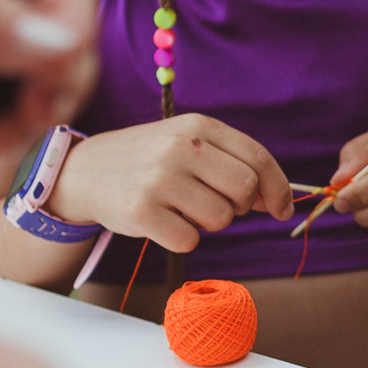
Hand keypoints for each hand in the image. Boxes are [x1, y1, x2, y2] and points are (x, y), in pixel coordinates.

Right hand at [47, 114, 293, 250]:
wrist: (84, 171)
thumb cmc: (151, 161)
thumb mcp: (189, 143)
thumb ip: (233, 163)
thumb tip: (278, 201)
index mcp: (198, 126)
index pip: (258, 158)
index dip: (278, 189)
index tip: (282, 209)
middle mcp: (180, 148)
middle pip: (245, 190)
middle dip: (241, 206)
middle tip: (217, 204)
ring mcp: (159, 179)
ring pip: (220, 219)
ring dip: (208, 223)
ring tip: (182, 208)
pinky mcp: (141, 211)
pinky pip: (190, 240)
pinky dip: (183, 238)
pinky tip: (163, 220)